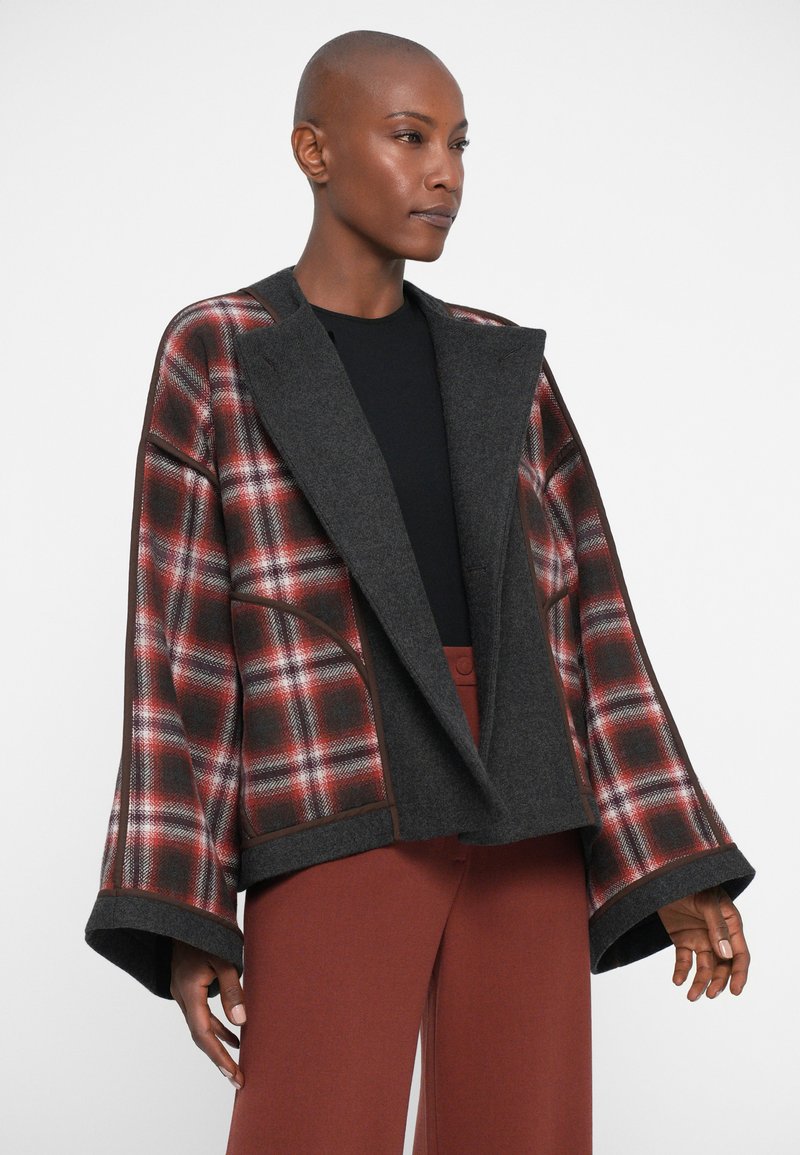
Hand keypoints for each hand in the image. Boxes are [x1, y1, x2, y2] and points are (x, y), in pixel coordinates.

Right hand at [170, 938, 246, 1088]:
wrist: (185, 910)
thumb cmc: (206, 931)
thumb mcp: (224, 958)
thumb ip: (233, 990)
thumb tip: (242, 1022)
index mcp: (189, 991)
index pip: (203, 1033)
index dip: (219, 1057)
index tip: (234, 1075)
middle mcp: (182, 995)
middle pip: (200, 1035)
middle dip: (219, 1058)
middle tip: (238, 1078)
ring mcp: (184, 991)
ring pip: (201, 1025)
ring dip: (219, 1044)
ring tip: (238, 1062)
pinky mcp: (189, 986)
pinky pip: (203, 1014)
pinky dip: (217, 1026)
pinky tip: (234, 1034)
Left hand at [657, 885, 749, 1000]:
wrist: (663, 875)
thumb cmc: (692, 883)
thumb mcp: (707, 901)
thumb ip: (717, 927)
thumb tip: (726, 955)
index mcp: (731, 925)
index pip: (740, 954)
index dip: (739, 974)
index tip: (735, 991)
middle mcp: (717, 935)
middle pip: (723, 965)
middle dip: (717, 981)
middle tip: (708, 994)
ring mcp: (700, 937)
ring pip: (704, 966)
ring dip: (699, 982)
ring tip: (691, 996)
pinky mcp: (682, 939)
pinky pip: (684, 960)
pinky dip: (681, 971)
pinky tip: (677, 980)